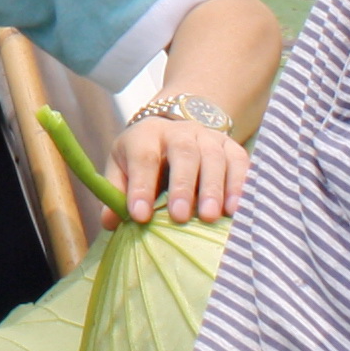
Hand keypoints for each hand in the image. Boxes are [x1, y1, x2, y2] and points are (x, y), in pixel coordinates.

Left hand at [105, 117, 249, 227]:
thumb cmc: (146, 156)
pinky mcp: (232, 147)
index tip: (140, 215)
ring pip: (214, 157)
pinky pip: (240, 163)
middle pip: (183, 153)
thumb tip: (109, 222)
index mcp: (146, 135)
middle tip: (180, 216)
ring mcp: (208, 137)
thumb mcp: (123, 166)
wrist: (177, 128)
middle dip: (182, 186)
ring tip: (210, 217)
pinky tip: (236, 209)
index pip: (143, 157)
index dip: (141, 186)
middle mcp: (179, 132)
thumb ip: (116, 192)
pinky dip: (239, 185)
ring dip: (214, 188)